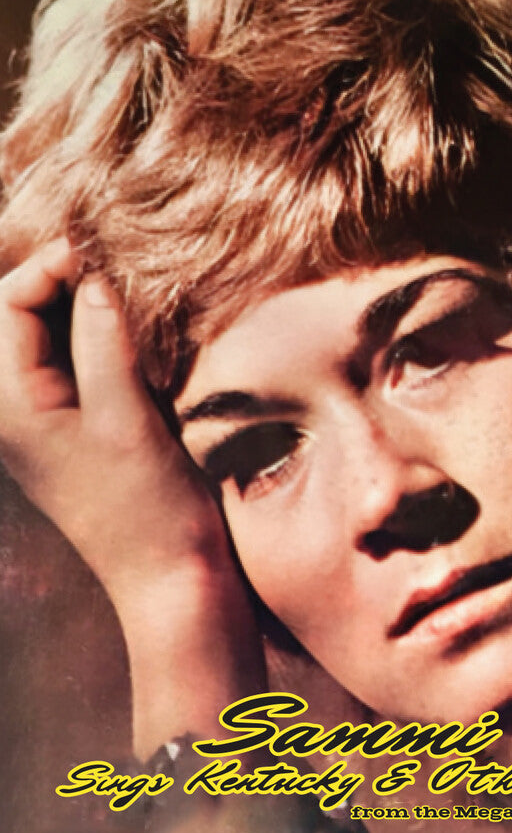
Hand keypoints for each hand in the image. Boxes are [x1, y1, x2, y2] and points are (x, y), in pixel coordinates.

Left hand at [0, 239, 264, 752]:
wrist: (173, 582)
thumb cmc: (147, 510)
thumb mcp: (126, 419)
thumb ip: (103, 343)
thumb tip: (94, 276)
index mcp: (14, 406)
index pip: (10, 306)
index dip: (52, 266)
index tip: (107, 250)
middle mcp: (22, 411)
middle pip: (26, 318)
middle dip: (68, 283)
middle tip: (125, 265)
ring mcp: (53, 424)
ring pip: (57, 341)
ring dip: (91, 312)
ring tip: (137, 294)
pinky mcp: (86, 433)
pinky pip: (84, 369)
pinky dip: (108, 343)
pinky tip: (146, 339)